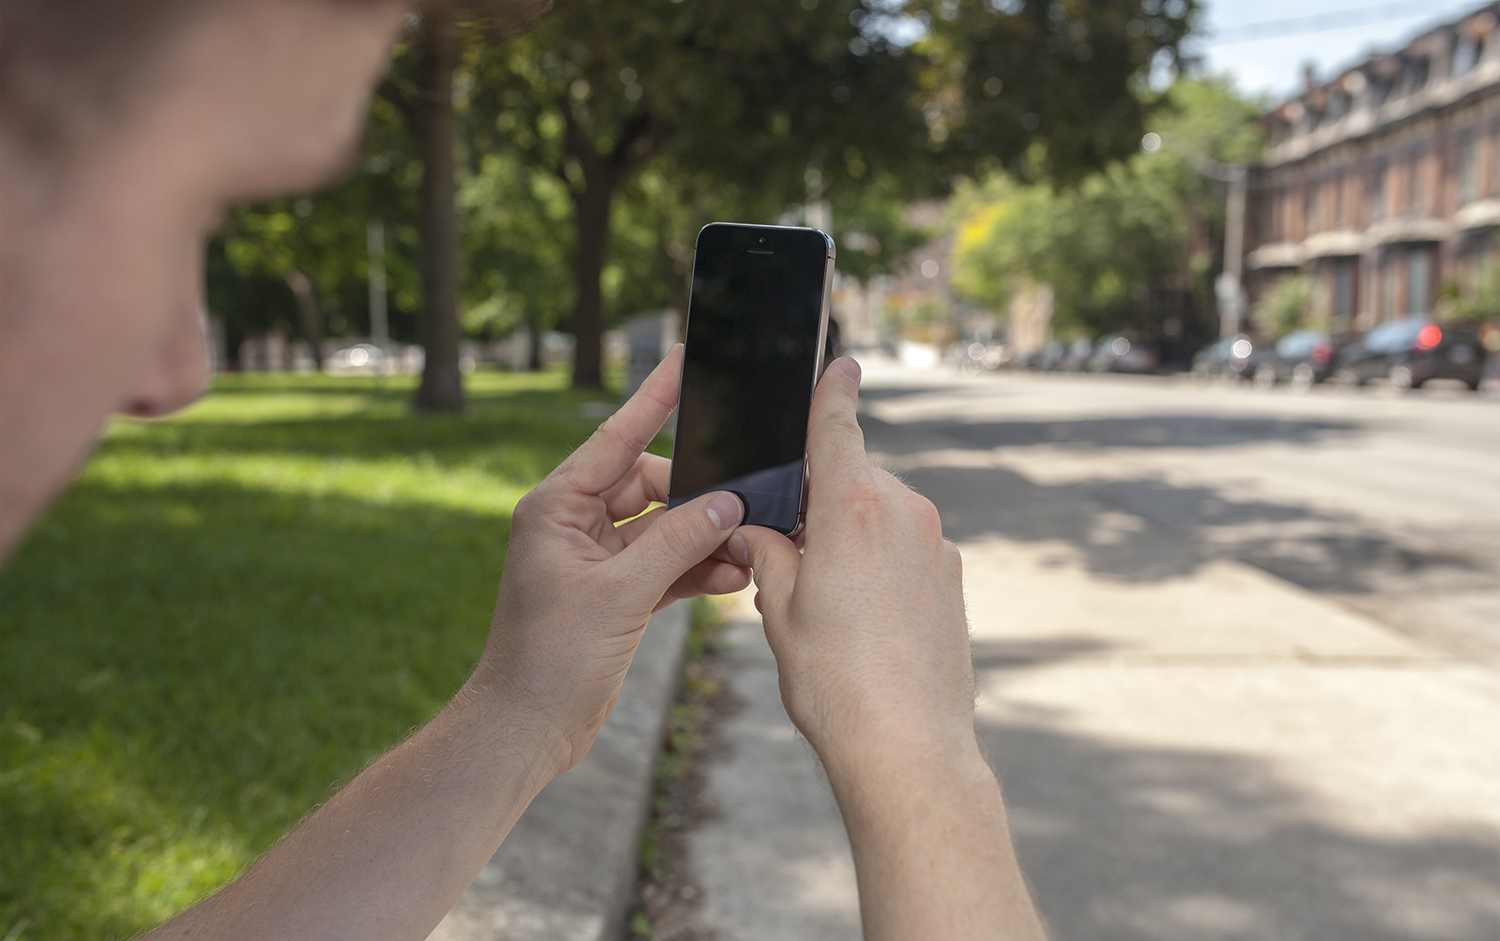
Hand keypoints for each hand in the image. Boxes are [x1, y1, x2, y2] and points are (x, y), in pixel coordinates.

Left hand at [472, 345, 749, 771]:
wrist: (526, 729)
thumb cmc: (550, 659)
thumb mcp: (620, 594)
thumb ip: (677, 542)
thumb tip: (727, 503)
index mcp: (555, 507)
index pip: (617, 438)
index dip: (654, 398)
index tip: (684, 357)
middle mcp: (573, 525)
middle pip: (650, 484)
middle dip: (697, 496)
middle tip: (745, 502)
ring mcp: (595, 560)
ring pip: (663, 528)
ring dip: (702, 538)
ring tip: (748, 547)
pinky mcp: (614, 593)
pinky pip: (664, 564)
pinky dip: (695, 569)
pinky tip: (732, 576)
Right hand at [730, 359, 1045, 940]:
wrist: (909, 747)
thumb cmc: (835, 681)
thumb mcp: (780, 610)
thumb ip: (767, 554)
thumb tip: (754, 532)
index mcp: (853, 508)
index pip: (838, 427)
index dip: (833, 390)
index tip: (842, 362)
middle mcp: (904, 514)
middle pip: (854, 480)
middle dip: (821, 503)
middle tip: (788, 557)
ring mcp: (935, 546)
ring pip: (881, 519)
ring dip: (851, 539)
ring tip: (826, 606)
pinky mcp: (952, 580)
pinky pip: (907, 552)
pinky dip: (882, 567)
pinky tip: (863, 622)